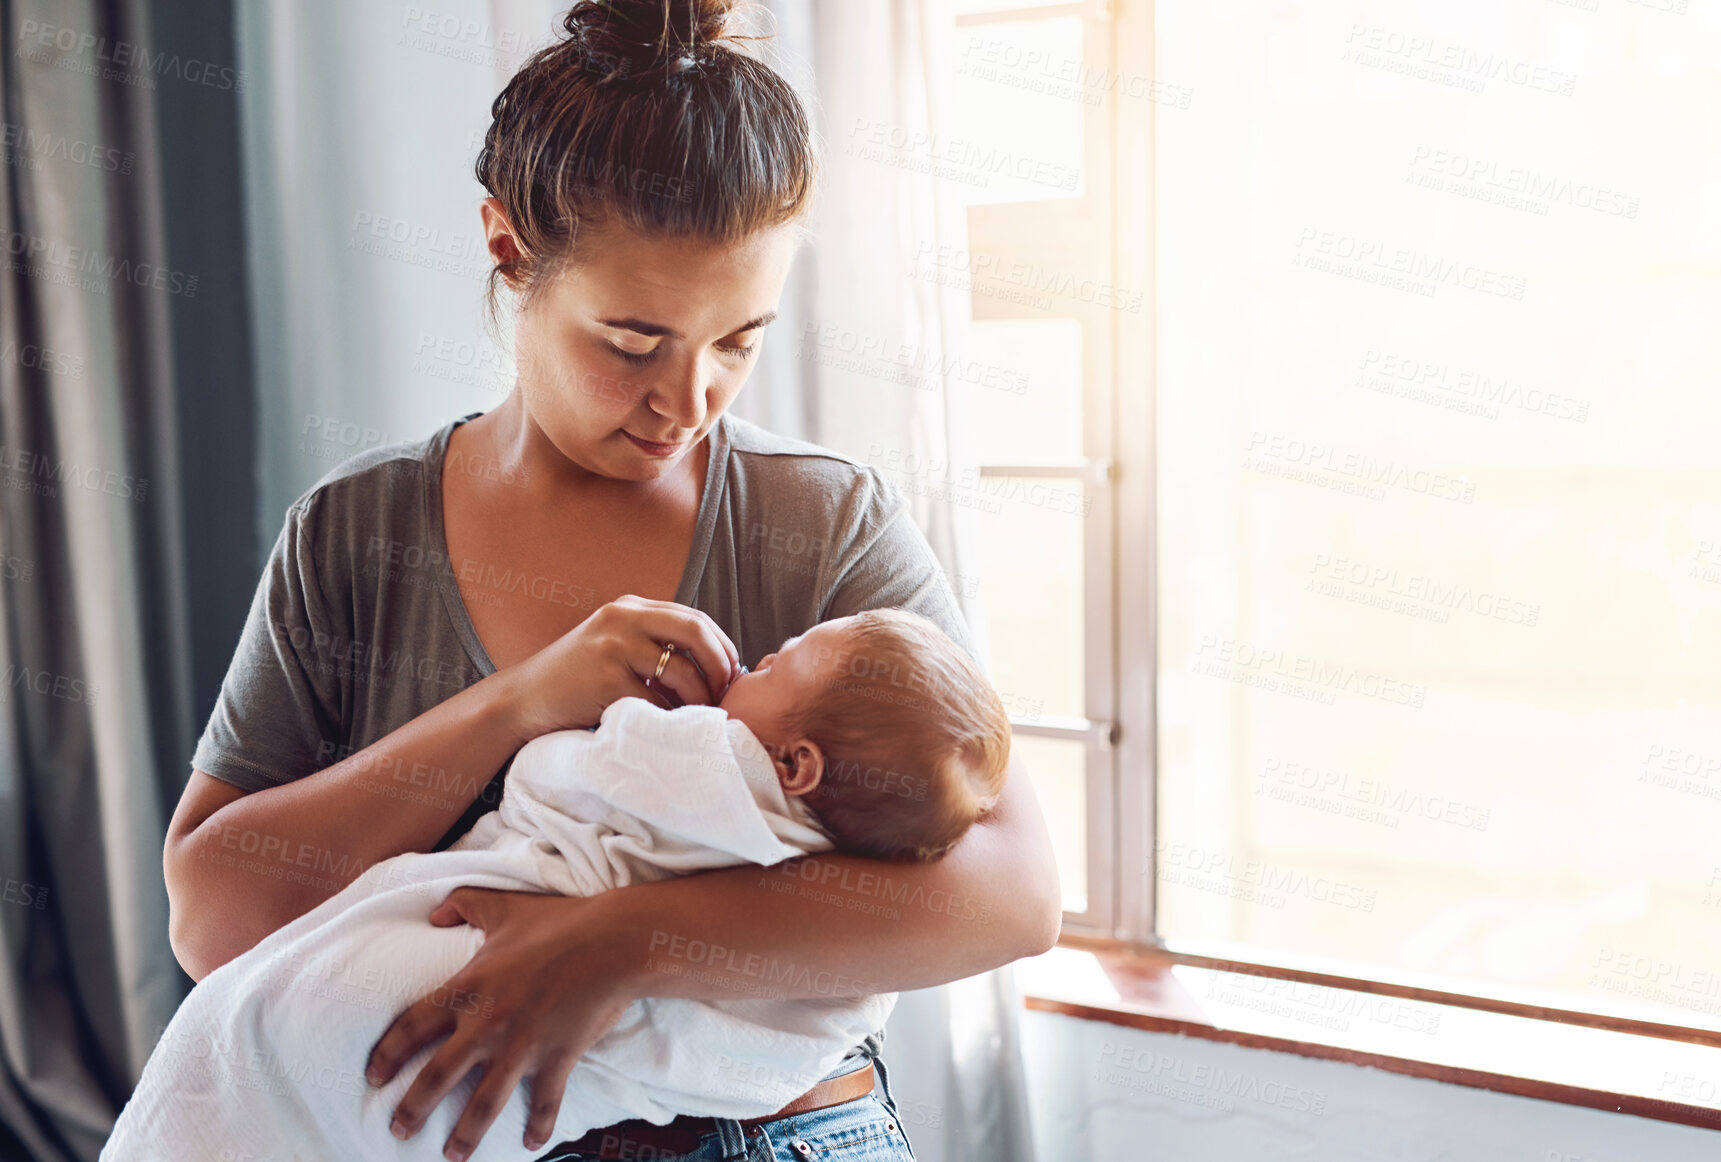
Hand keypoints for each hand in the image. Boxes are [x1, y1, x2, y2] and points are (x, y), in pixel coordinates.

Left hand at [365, 888, 640, 1159]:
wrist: (613, 941)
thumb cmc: (560, 921)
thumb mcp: (505, 906)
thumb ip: (464, 903)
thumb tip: (435, 913)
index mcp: (469, 987)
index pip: (413, 1025)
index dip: (388, 1053)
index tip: (373, 1076)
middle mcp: (487, 1023)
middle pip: (437, 1075)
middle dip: (413, 1108)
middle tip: (398, 1130)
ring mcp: (522, 1045)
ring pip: (483, 1102)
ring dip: (465, 1134)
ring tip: (452, 1155)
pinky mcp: (557, 1058)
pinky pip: (543, 1103)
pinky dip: (537, 1126)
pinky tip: (531, 1145)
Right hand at [502, 595, 739, 737]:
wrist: (523, 700)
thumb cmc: (576, 682)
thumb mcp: (615, 646)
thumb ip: (653, 643)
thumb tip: (716, 667)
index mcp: (630, 608)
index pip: (695, 617)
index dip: (723, 646)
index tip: (732, 674)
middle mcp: (623, 618)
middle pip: (696, 631)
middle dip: (721, 665)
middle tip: (726, 693)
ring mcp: (613, 646)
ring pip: (682, 670)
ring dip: (700, 698)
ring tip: (699, 714)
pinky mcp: (605, 678)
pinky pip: (657, 701)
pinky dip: (670, 717)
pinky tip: (669, 726)